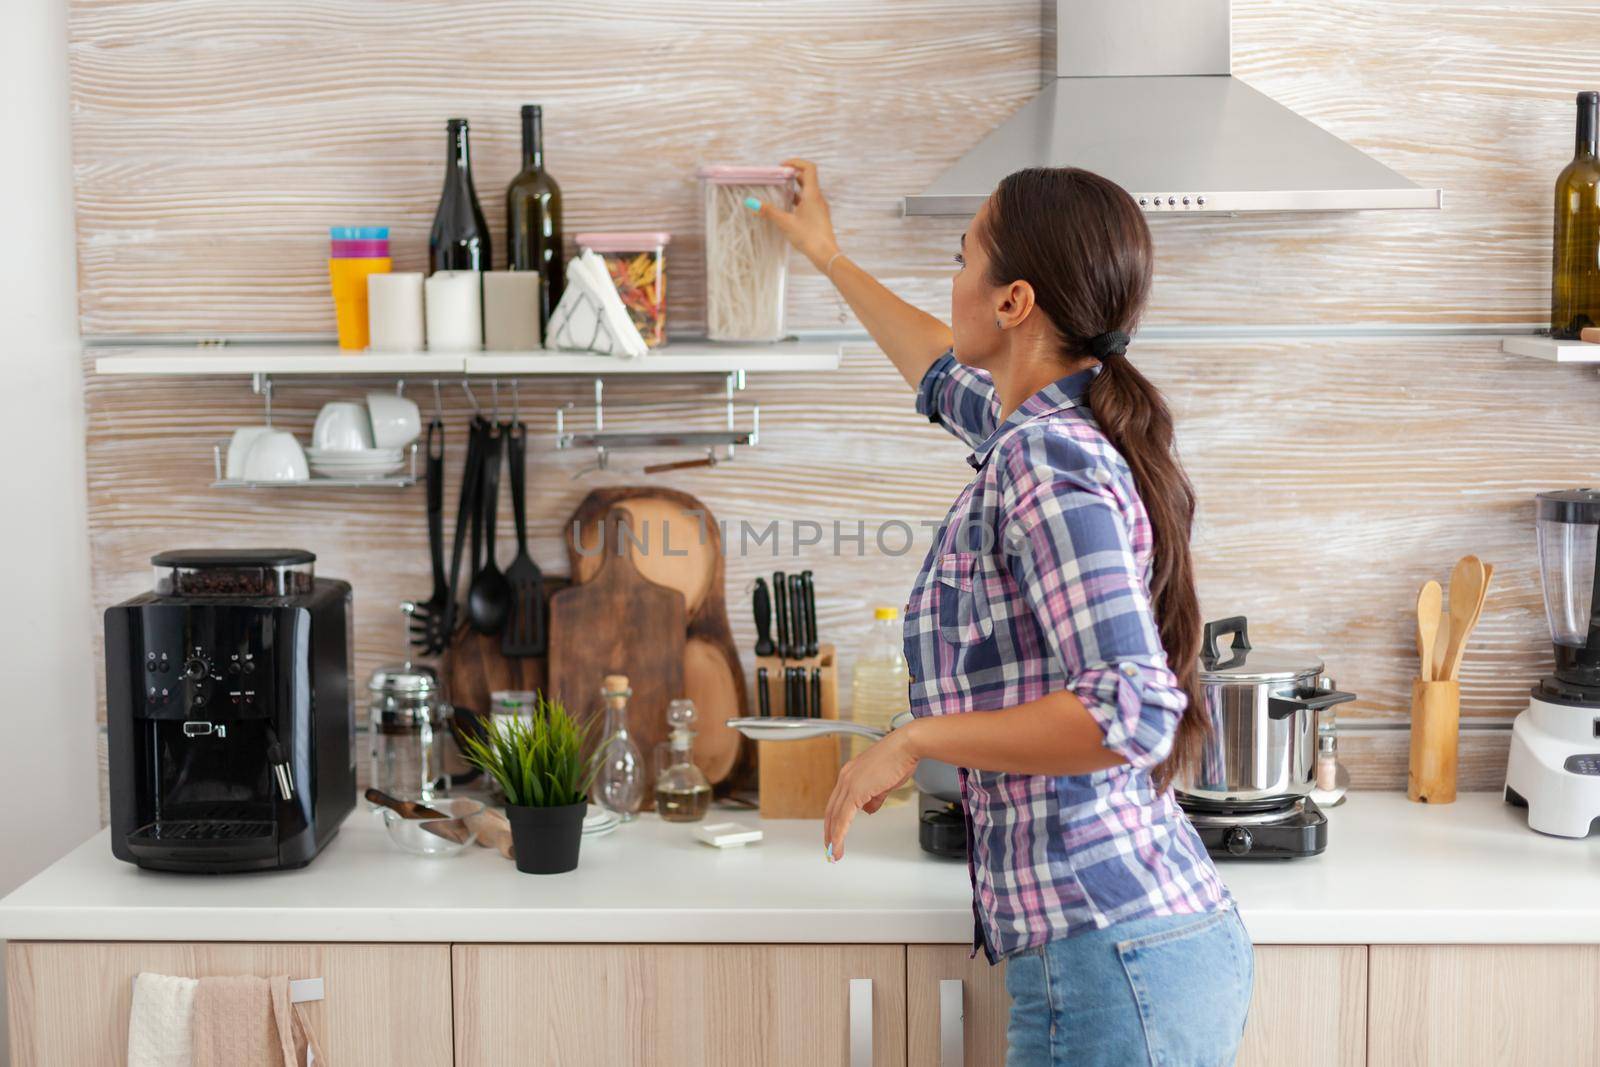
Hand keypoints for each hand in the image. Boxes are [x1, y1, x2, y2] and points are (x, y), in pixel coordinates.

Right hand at [754, 158, 840, 271]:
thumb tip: (752, 203)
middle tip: (777, 177)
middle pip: (806, 178)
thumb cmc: (809, 237)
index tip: (781, 166)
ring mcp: (819, 207)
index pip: (809, 168)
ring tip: (779, 191)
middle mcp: (817, 198)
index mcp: (812, 194)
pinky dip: (797, 200)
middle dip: (791, 175)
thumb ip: (769, 212)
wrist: (825, 255)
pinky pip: (808, 202)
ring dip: (794, 188)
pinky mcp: (818, 216)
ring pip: (807, 191)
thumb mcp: (785, 223)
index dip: (795, 162)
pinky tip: (787, 208)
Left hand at [823, 724, 918, 862]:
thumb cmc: (899, 759)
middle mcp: (845, 778)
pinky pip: (844, 817)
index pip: (837, 803)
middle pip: (831, 811)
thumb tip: (868, 810)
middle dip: (830, 832)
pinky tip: (838, 843)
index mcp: (850, 774)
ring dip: (834, 837)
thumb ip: (874, 797)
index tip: (834, 835)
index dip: (835, 821)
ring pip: (835, 816)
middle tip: (830, 849)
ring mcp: (849, 783)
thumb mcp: (884, 782)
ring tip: (835, 853)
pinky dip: (840, 832)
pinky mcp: (856, 790)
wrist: (906, 746)